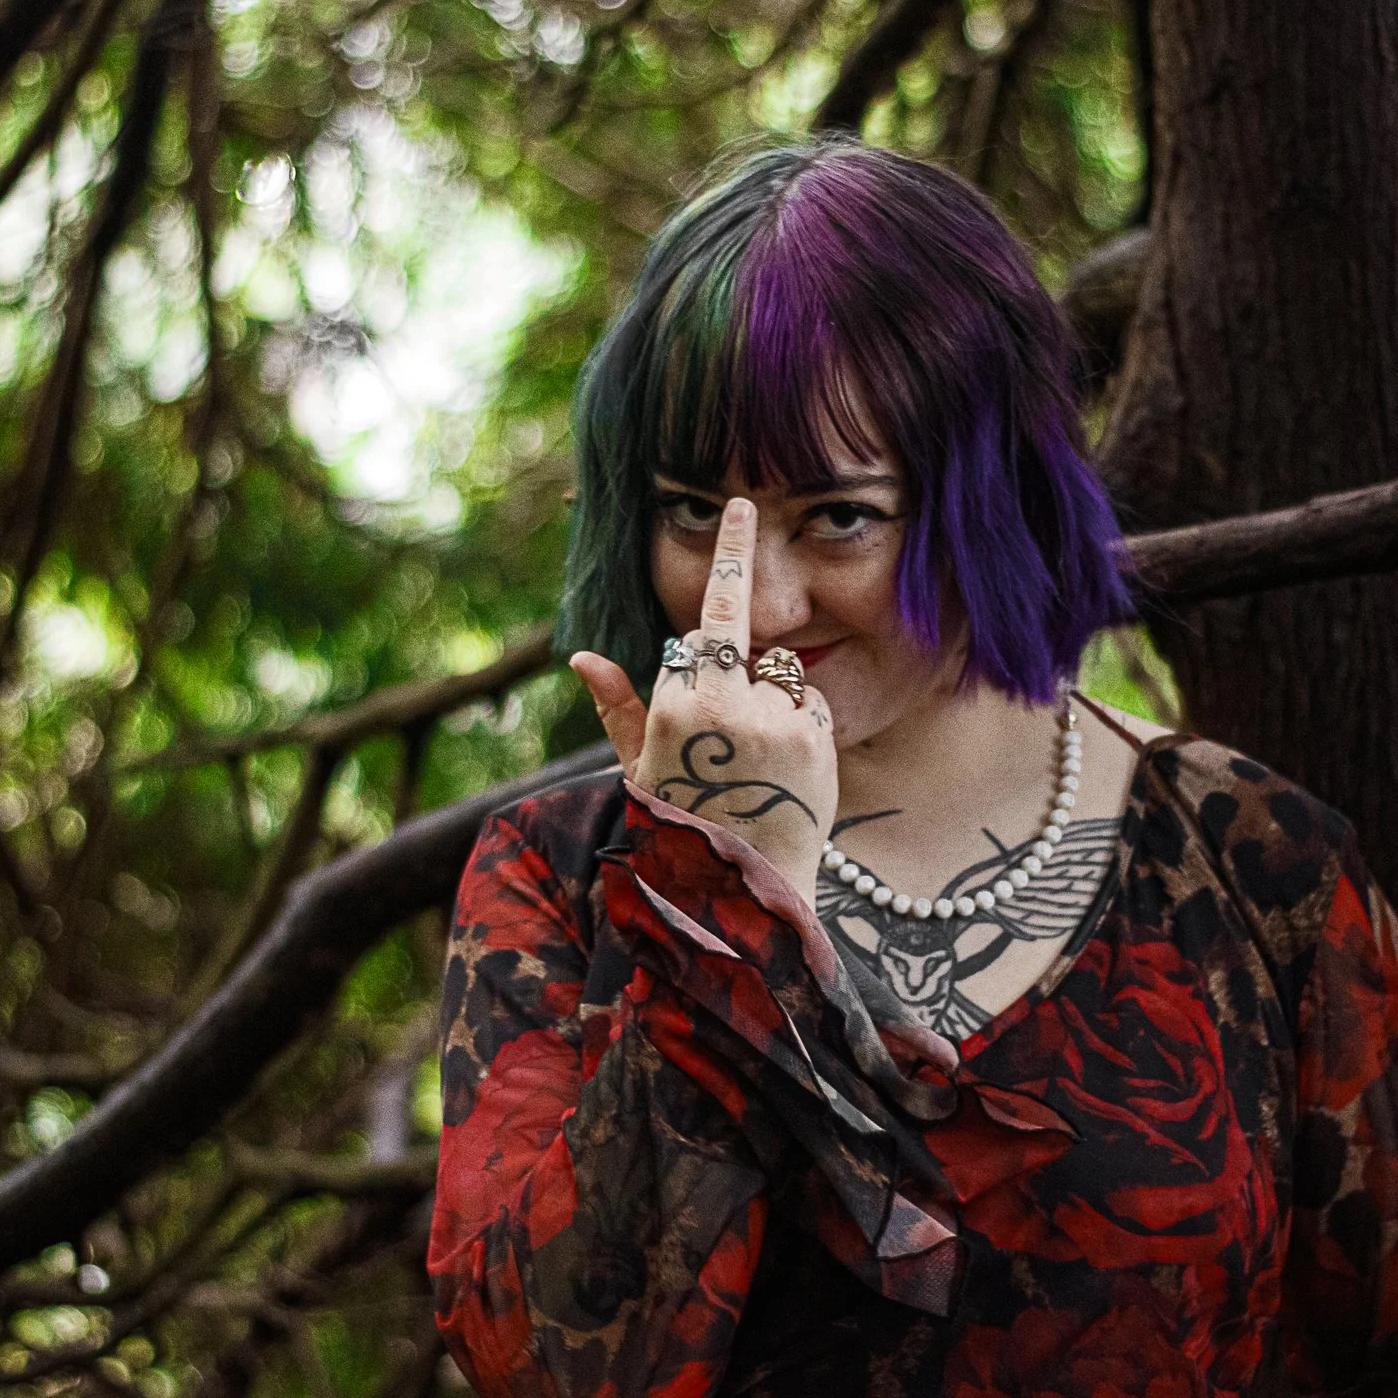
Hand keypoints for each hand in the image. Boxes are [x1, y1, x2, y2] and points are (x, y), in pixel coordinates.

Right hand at [570, 497, 838, 904]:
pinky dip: (804, 729)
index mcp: (676, 706)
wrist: (743, 893)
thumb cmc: (681, 828)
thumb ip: (617, 708)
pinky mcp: (817, 738)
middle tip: (729, 745)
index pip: (701, 631)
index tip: (745, 504)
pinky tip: (786, 773)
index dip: (723, 576)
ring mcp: (776, 720)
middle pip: (740, 650)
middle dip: (736, 679)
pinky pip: (812, 705)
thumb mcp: (638, 771)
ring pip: (781, 677)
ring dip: (773, 706)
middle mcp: (725, 704)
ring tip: (757, 767)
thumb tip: (581, 656)